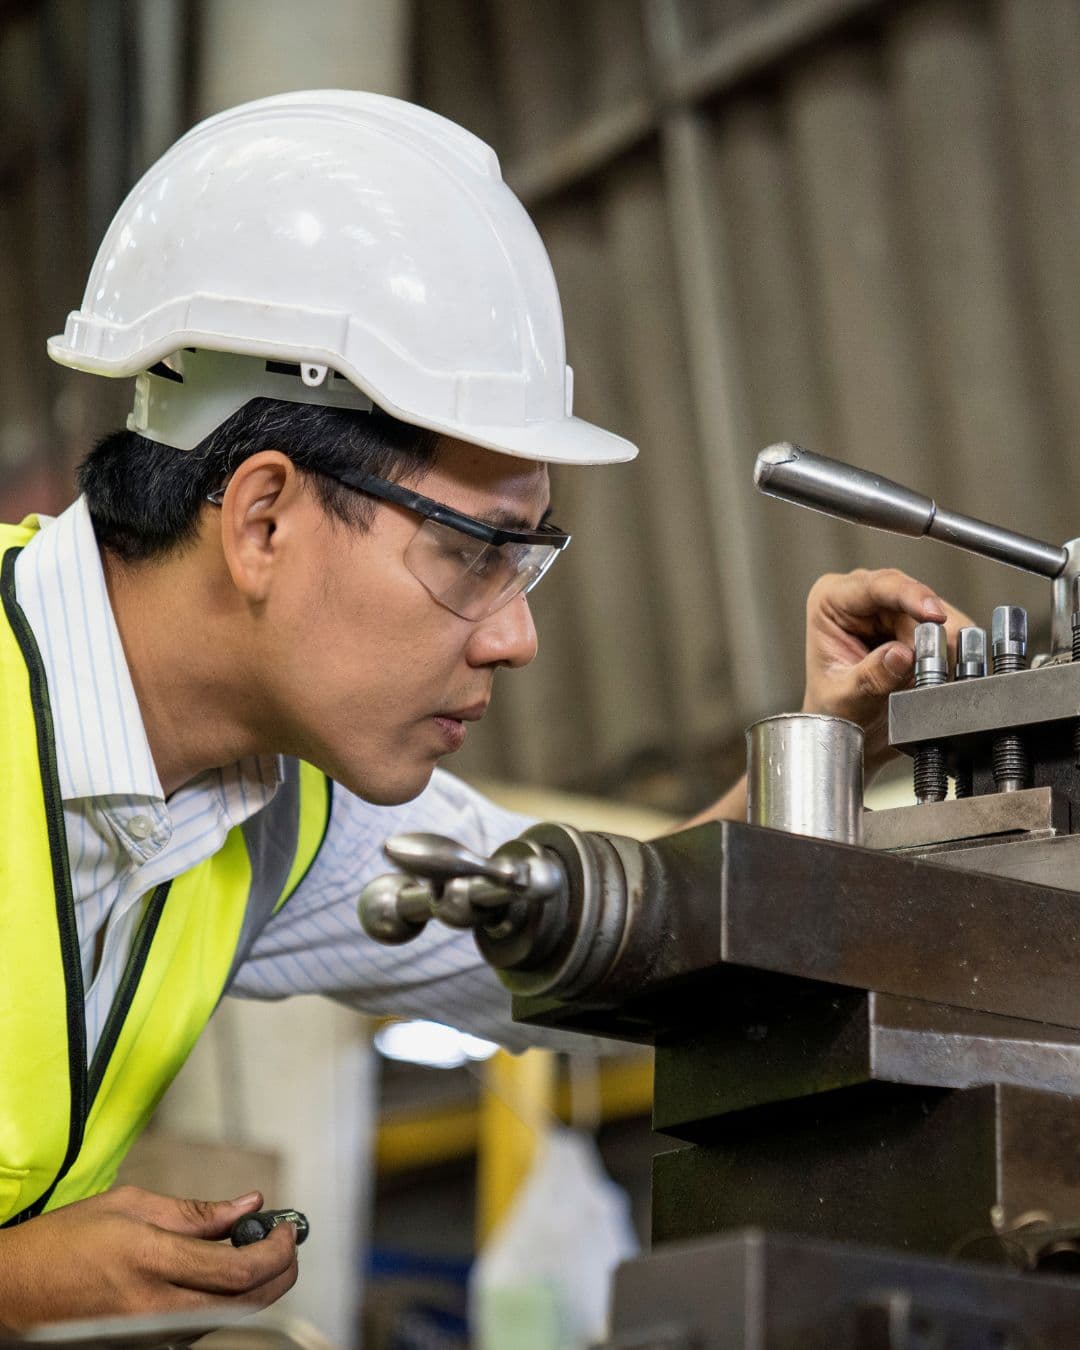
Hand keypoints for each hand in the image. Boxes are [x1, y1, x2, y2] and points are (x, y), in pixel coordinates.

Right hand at [0, 1185, 296, 1331]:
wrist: (14, 1292)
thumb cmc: (64, 1243)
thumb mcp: (130, 1205)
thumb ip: (196, 1211)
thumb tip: (249, 1204)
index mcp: (151, 1260)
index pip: (237, 1270)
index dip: (275, 1250)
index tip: (287, 1228)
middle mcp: (154, 1307)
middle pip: (245, 1304)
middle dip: (281, 1273)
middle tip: (286, 1243)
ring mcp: (151, 1335)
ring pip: (227, 1318)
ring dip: (255, 1286)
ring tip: (253, 1248)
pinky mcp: (147, 1347)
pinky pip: (201, 1326)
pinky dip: (224, 1299)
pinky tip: (220, 1273)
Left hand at [802, 567, 969, 774]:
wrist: (848, 732)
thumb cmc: (834, 710)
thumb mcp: (846, 698)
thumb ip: (871, 677)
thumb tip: (901, 655)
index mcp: (831, 601)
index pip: (876, 586)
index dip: (910, 597)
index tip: (935, 616)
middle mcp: (862, 596)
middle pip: (913, 601)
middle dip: (930, 636)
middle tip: (933, 669)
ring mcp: (891, 607)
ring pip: (936, 615)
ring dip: (941, 648)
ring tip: (924, 679)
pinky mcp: (916, 623)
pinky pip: (947, 630)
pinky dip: (948, 654)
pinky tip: (936, 673)